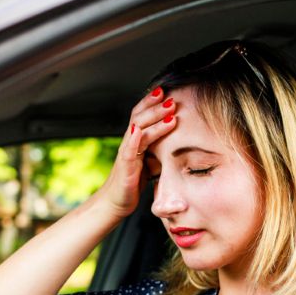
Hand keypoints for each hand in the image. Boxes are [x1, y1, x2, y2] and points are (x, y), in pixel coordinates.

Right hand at [96, 86, 176, 218]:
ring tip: (169, 110)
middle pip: (140, 116)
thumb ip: (160, 151)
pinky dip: (134, 138)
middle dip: (155, 104)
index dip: (153, 103)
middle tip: (171, 95)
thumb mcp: (151, 163)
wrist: (116, 203)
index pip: (143, 116)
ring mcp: (126, 153)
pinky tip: (139, 130)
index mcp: (136, 140)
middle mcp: (130, 142)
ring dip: (153, 118)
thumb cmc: (133, 182)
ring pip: (138, 129)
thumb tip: (179, 143)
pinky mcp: (125, 166)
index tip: (168, 92)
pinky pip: (129, 150)